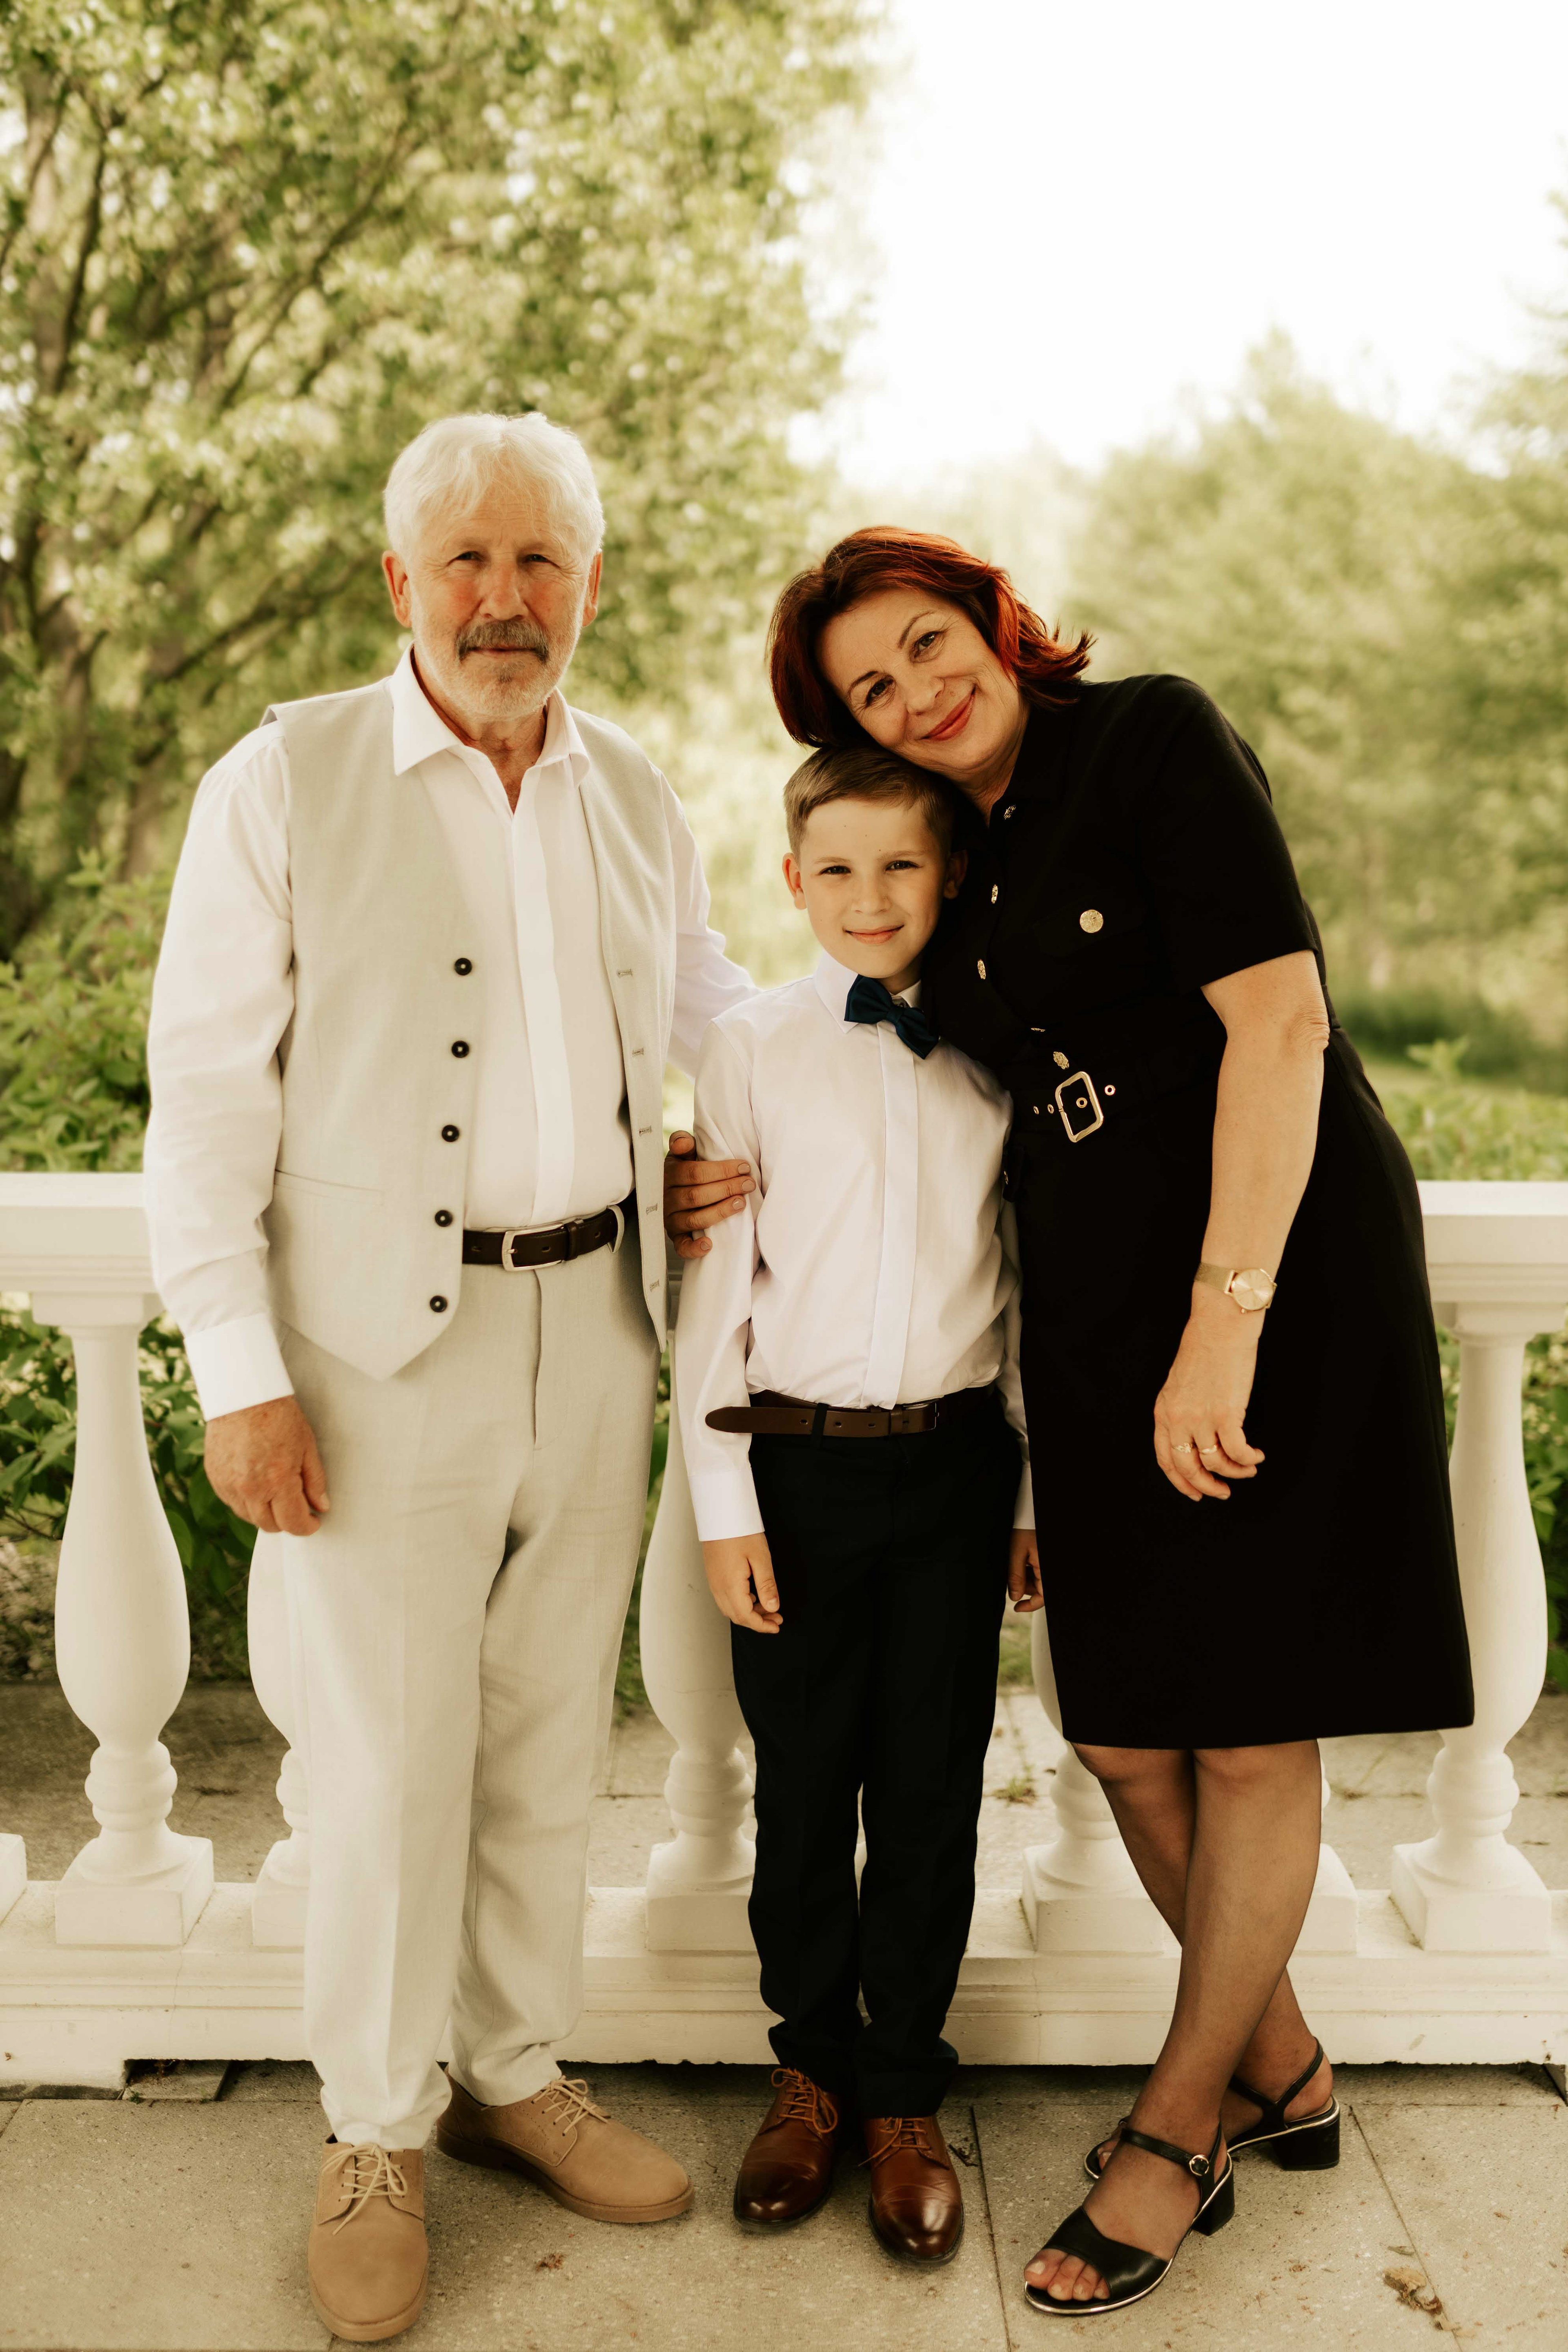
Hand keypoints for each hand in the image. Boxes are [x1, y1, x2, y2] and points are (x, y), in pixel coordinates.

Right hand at [205, 1393, 330, 1534]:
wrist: (243, 1395)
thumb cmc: (278, 1416)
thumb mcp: (307, 1446)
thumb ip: (314, 1481)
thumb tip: (321, 1506)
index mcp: (277, 1481)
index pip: (292, 1523)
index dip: (306, 1527)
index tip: (313, 1521)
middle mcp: (250, 1488)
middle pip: (270, 1525)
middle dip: (287, 1521)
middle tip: (297, 1507)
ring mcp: (229, 1485)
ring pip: (249, 1517)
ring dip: (265, 1513)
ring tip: (277, 1492)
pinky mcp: (215, 1478)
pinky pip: (232, 1503)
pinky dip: (246, 1501)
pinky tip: (257, 1484)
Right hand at [664, 1129, 753, 1258]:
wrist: (665, 1192)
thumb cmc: (682, 1171)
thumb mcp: (681, 1155)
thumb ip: (682, 1143)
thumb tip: (683, 1142)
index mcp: (669, 1175)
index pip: (694, 1173)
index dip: (721, 1170)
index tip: (744, 1167)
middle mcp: (667, 1199)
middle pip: (697, 1195)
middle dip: (726, 1188)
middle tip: (748, 1184)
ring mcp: (670, 1220)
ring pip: (694, 1219)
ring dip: (720, 1212)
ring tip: (741, 1203)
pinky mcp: (675, 1237)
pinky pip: (681, 1246)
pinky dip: (693, 1248)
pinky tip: (709, 1244)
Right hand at [701, 1533, 782, 1631]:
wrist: (720, 1514)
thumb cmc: (740, 1531)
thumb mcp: (760, 1558)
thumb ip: (767, 1585)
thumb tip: (773, 1607)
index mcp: (730, 1586)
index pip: (746, 1617)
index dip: (762, 1626)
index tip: (777, 1626)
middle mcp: (718, 1588)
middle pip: (737, 1616)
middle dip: (758, 1621)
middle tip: (776, 1618)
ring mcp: (714, 1582)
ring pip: (730, 1609)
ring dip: (749, 1613)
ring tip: (768, 1607)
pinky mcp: (713, 1575)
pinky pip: (725, 1599)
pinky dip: (740, 1604)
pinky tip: (752, 1596)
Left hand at [1008, 1527, 1043, 1612]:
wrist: (1031, 1511)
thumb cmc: (1026, 1527)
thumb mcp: (1017, 1552)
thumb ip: (1015, 1576)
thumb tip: (1014, 1597)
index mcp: (1046, 1569)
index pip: (1042, 1597)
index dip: (1030, 1605)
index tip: (1016, 1608)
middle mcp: (1049, 1568)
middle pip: (1039, 1587)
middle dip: (1023, 1585)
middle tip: (1010, 1575)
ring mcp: (1045, 1562)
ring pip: (1037, 1578)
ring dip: (1025, 1576)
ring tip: (1016, 1560)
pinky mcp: (1043, 1557)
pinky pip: (1038, 1569)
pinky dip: (1028, 1567)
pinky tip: (1021, 1557)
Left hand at [1153, 1284, 1266, 1500]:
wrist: (1219, 1327)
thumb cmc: (1204, 1351)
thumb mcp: (1179, 1386)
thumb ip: (1181, 1412)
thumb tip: (1196, 1440)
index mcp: (1163, 1412)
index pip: (1166, 1459)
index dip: (1181, 1481)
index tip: (1196, 1492)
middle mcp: (1178, 1419)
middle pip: (1188, 1468)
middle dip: (1207, 1486)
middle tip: (1223, 1492)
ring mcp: (1201, 1418)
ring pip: (1216, 1463)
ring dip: (1236, 1472)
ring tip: (1249, 1469)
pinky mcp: (1225, 1414)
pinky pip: (1237, 1451)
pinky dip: (1249, 1459)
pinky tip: (1257, 1456)